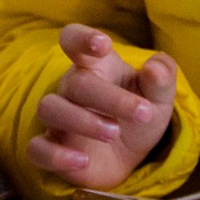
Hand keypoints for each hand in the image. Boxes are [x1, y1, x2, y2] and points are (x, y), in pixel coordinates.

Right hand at [24, 26, 177, 188]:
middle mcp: (71, 87)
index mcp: (96, 65)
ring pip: (50, 109)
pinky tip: (82, 161)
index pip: (73, 39)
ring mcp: (58, 119)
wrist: (131, 155)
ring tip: (114, 133)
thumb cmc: (140, 113)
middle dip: (111, 98)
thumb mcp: (159, 96)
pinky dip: (56, 155)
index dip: (82, 38)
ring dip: (82, 121)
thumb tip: (154, 68)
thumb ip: (162, 77)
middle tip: (143, 113)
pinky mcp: (52, 148)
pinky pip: (38, 149)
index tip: (102, 45)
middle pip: (77, 83)